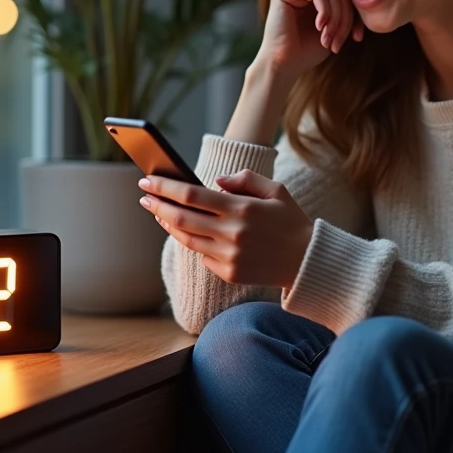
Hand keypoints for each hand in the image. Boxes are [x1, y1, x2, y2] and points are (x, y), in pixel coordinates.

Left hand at [138, 169, 313, 289]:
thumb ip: (245, 179)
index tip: (147, 180)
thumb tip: (214, 181)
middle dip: (157, 205)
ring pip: (187, 238)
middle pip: (181, 218)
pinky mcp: (230, 273)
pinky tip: (188, 232)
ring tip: (159, 212)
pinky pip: (202, 255)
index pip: (192, 195)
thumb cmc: (291, 221)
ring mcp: (230, 256)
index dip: (165, 187)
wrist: (308, 262)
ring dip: (168, 224)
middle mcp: (232, 233)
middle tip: (144, 196)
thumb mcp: (276, 190)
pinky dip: (193, 242)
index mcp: (242, 209)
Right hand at [257, 0, 364, 81]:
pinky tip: (319, 27)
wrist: (283, 65)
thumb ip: (345, 14)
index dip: (354, 17)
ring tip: (328, 39)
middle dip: (344, 20)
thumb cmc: (306, 52)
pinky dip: (325, 11)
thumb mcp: (334, 30)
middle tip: (337, 42)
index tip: (357, 38)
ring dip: (335, 19)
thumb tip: (366, 0)